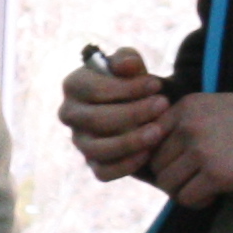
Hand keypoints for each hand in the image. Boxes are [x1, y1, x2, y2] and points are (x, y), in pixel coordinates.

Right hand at [61, 47, 171, 182]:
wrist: (139, 106)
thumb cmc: (131, 81)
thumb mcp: (131, 65)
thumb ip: (128, 60)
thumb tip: (128, 66)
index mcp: (73, 85)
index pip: (94, 89)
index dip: (127, 88)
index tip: (156, 85)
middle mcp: (70, 114)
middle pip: (96, 119)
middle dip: (133, 113)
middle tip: (163, 105)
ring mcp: (80, 141)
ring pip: (98, 148)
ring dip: (131, 141)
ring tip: (158, 131)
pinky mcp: (93, 163)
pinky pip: (104, 172)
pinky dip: (126, 165)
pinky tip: (148, 152)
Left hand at [145, 92, 232, 207]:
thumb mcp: (216, 106)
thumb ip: (188, 122)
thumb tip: (161, 152)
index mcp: (186, 106)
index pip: (150, 137)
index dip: (162, 155)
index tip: (179, 163)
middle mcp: (188, 126)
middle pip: (156, 163)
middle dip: (172, 175)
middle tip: (192, 179)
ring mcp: (201, 150)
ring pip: (167, 183)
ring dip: (182, 190)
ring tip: (202, 188)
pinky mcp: (216, 174)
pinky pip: (187, 197)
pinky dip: (196, 201)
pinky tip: (213, 195)